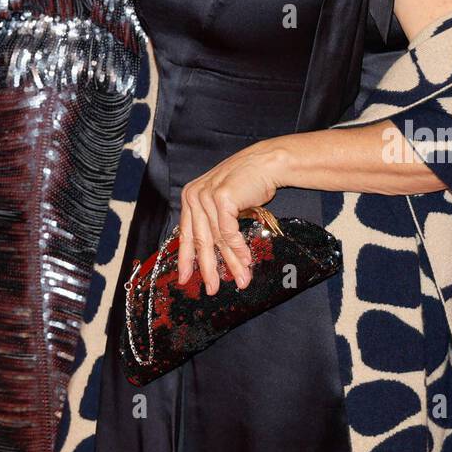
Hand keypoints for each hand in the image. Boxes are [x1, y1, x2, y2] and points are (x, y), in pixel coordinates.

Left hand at [177, 142, 282, 294]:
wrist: (266, 163)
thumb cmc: (247, 183)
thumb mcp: (223, 202)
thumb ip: (213, 223)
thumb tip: (213, 255)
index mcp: (191, 197)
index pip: (185, 234)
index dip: (186, 259)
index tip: (185, 279)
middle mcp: (194, 196)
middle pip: (200, 240)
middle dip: (208, 268)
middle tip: (213, 288)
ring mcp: (206, 196)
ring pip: (218, 239)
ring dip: (231, 262)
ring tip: (241, 279)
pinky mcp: (221, 198)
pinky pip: (229, 232)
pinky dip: (238, 249)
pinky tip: (246, 261)